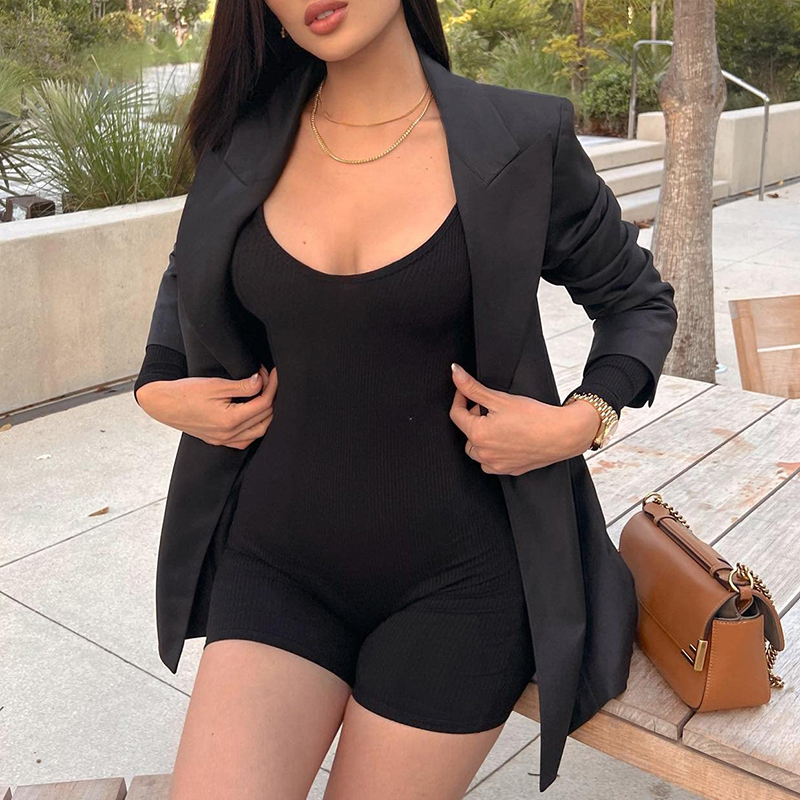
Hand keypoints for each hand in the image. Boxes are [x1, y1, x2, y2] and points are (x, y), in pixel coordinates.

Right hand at [135, 364, 278, 449]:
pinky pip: (245, 440)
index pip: (263, 404)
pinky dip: (255, 428)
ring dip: (266, 414)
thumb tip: (261, 381)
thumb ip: (242, 386)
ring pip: (258, 432)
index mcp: (229, 420)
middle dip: (271, 398)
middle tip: (268, 380)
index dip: (271, 386)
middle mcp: (229, 434)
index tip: (273, 373)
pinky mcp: (218, 440)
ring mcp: (224, 440)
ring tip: (265, 396)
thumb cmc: (185, 392)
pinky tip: (254, 415)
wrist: (163, 404)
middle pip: (264, 418)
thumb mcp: (216, 385)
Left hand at [448, 362, 601, 474]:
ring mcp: (496, 464)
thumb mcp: (499, 398)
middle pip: (466, 433)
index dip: (460, 398)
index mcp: (478, 435)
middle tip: (487, 407)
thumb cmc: (535, 417)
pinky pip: (491, 462)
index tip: (465, 391)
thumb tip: (456, 373)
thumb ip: (472, 387)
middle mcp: (484, 453)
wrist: (562, 434)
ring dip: (481, 436)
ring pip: (477, 450)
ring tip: (497, 423)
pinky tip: (505, 439)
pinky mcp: (509, 470)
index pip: (456, 415)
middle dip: (473, 418)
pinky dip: (492, 451)